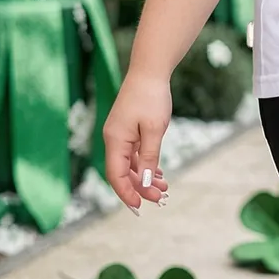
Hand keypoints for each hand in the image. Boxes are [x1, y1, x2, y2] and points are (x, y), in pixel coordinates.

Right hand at [102, 73, 172, 212]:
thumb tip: (144, 183)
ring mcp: (120, 134)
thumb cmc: (151, 98)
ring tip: (164, 187)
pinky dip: (144, 164)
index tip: (140, 207)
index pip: (116, 175)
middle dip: (140, 187)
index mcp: (115, 140)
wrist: (149, 71)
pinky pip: (133, 154)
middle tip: (161, 198)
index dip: (126, 193)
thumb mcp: (154, 130)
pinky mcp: (128, 130)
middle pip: (122, 172)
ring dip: (144, 177)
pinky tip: (157, 173)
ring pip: (129, 164)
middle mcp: (113, 139)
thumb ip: (149, 157)